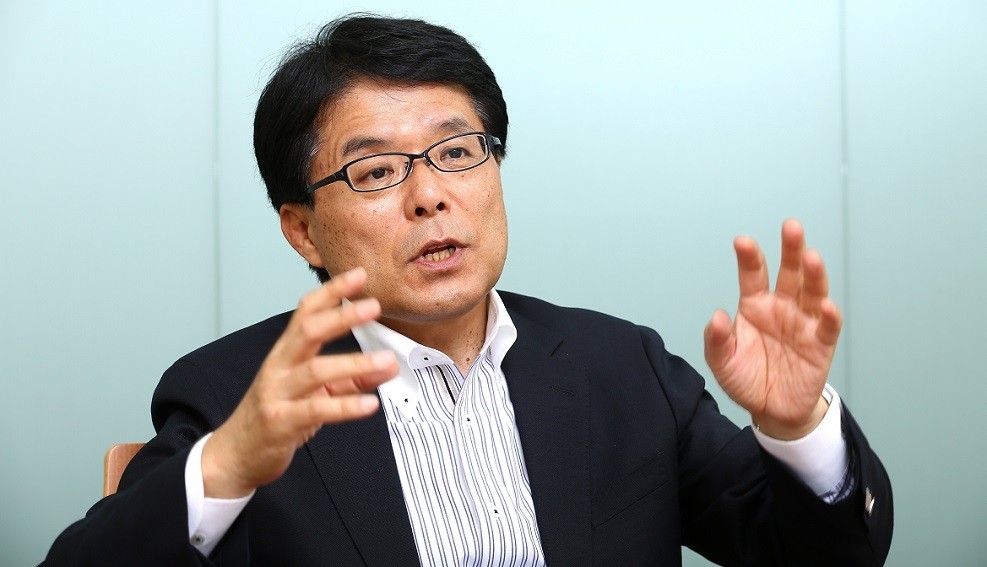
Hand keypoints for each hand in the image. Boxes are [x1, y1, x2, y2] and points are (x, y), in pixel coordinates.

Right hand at [201, 268, 398, 497]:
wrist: (236, 454)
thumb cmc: (277, 415)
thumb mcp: (316, 391)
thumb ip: (351, 378)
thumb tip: (388, 365)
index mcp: (286, 352)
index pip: (306, 311)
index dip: (331, 292)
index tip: (359, 275)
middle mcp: (279, 366)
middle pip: (308, 331)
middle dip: (341, 316)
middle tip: (374, 306)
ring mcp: (277, 393)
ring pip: (316, 370)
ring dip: (355, 363)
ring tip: (387, 361)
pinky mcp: (280, 422)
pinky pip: (316, 410)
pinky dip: (346, 406)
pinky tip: (371, 404)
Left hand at [704, 220, 841, 439]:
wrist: (770, 410)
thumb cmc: (746, 378)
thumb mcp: (721, 361)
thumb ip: (716, 340)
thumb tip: (716, 317)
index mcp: (755, 305)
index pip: (753, 275)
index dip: (750, 257)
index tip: (742, 241)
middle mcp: (782, 308)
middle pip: (789, 273)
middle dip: (791, 250)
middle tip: (791, 227)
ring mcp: (803, 323)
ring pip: (812, 293)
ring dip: (813, 275)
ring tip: (810, 257)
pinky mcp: (820, 345)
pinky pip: (827, 327)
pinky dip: (829, 315)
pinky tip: (827, 305)